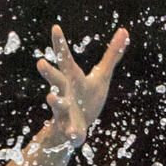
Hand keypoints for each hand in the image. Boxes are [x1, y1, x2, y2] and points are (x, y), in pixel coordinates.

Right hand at [36, 25, 128, 147]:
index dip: (61, 43)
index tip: (55, 27)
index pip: (66, 58)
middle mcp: (65, 91)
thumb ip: (112, 54)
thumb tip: (124, 30)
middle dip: (48, 72)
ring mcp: (65, 111)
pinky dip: (73, 134)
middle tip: (40, 63)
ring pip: (57, 105)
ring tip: (50, 98)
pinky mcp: (70, 129)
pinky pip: (71, 132)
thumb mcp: (101, 75)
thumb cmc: (87, 96)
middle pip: (55, 79)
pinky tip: (75, 137)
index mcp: (72, 78)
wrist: (72, 128)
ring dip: (54, 101)